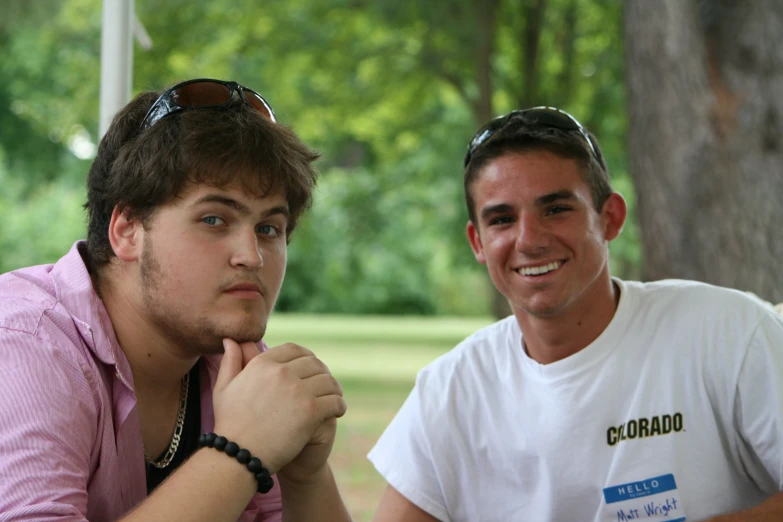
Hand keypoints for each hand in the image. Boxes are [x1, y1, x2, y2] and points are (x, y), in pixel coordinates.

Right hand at [212, 339, 346, 473]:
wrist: (238, 456)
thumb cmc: (229, 424)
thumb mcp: (224, 388)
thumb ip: (231, 361)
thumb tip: (232, 339)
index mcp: (263, 363)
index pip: (295, 350)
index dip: (306, 358)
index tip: (310, 370)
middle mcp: (282, 372)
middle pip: (315, 364)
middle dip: (321, 374)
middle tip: (325, 386)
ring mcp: (298, 390)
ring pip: (328, 381)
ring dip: (334, 389)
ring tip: (333, 398)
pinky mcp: (310, 410)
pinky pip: (335, 401)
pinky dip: (339, 406)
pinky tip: (337, 411)